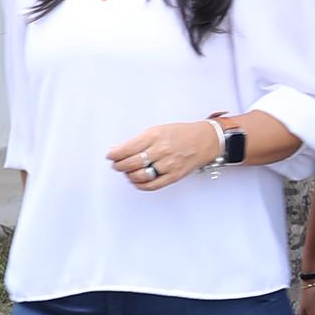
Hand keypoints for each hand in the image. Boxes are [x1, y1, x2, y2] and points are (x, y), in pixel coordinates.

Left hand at [104, 118, 221, 191]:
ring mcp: (168, 164)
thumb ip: (140, 140)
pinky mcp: (174, 176)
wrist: (205, 140)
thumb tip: (119, 150)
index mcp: (155, 135)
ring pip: (140, 176)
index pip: (127, 148)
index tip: (110, 156)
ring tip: (127, 172)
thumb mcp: (159, 130)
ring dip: (129, 175)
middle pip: (131, 163)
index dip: (115, 154)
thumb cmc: (181, 133)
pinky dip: (141, 185)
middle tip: (116, 165)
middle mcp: (161, 150)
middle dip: (119, 166)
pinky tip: (137, 181)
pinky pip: (152, 185)